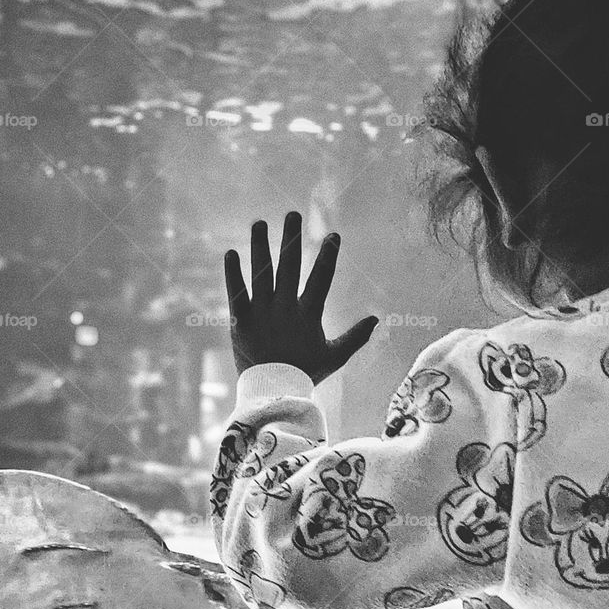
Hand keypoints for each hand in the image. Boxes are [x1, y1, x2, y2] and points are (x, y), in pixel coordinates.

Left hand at [224, 211, 377, 383]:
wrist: (273, 393)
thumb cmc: (305, 374)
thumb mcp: (335, 357)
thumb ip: (355, 337)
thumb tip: (377, 319)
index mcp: (308, 314)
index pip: (321, 278)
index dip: (329, 255)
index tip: (334, 235)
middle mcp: (285, 308)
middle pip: (289, 266)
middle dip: (292, 238)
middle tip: (292, 215)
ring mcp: (261, 312)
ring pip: (261, 273)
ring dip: (260, 246)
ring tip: (259, 223)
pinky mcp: (240, 320)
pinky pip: (236, 292)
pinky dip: (233, 273)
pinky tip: (231, 252)